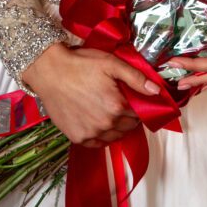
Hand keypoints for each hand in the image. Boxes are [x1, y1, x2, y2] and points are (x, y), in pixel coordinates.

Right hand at [21, 43, 160, 147]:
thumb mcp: (111, 63)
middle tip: (118, 102)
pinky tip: (97, 121)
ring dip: (116, 126)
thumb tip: (156, 91)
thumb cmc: (80, 64)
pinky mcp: (78, 138)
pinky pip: (97, 143)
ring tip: (107, 110)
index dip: (138, 105)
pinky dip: (101, 135)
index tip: (131, 98)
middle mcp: (105, 124)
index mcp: (116, 106)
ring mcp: (91, 133)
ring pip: (114, 136)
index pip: (139, 114)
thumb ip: (136, 78)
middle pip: (128, 127)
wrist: (50, 72)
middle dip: (128, 116)